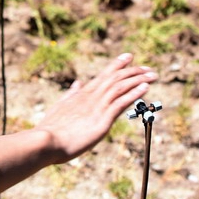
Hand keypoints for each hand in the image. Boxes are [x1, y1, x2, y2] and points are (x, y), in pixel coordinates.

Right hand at [0, 53, 156, 193]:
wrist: (46, 142)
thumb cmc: (51, 129)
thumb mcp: (60, 107)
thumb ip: (71, 95)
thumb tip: (78, 83)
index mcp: (82, 94)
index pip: (103, 75)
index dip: (117, 65)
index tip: (129, 56)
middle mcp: (91, 97)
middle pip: (115, 79)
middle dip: (133, 71)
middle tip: (148, 68)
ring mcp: (97, 107)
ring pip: (121, 88)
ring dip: (138, 80)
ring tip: (152, 75)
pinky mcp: (102, 121)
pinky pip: (121, 103)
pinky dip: (133, 94)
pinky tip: (144, 88)